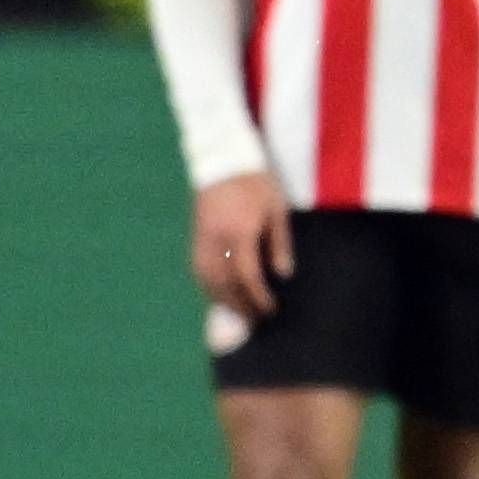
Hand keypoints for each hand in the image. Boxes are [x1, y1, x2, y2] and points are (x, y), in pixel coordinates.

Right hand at [190, 171, 294, 317]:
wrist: (223, 158)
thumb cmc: (256, 181)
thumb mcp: (276, 209)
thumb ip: (279, 243)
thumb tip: (283, 275)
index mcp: (240, 231)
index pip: (247, 276)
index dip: (258, 297)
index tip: (270, 310)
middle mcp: (217, 239)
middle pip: (225, 284)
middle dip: (240, 306)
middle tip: (255, 320)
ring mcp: (202, 238)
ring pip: (207, 279)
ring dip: (222, 300)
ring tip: (237, 312)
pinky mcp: (195, 235)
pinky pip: (198, 269)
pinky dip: (209, 286)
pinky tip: (219, 294)